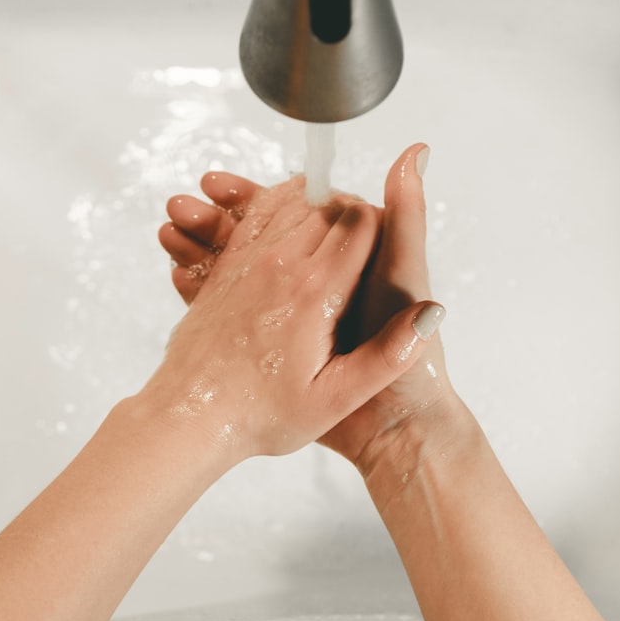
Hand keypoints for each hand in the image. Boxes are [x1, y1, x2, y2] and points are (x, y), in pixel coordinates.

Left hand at [150, 174, 442, 461]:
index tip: (386, 242)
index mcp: (316, 293)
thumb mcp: (334, 399)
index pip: (362, 222)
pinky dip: (276, 208)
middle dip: (352, 213)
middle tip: (363, 239)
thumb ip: (387, 357)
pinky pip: (255, 216)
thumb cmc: (262, 415)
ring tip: (332, 229)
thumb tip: (430, 315)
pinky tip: (288, 224)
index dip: (382, 222)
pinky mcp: (226, 268)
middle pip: (328, 205)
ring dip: (315, 207)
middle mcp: (281, 266)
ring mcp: (248, 262)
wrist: (189, 417)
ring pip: (291, 203)